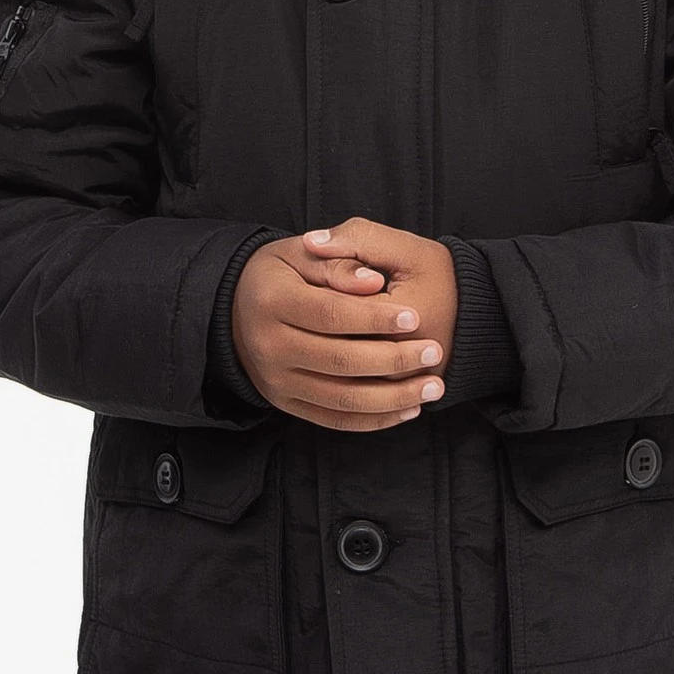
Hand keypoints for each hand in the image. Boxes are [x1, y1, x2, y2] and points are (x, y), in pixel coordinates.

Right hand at [232, 224, 455, 431]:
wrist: (239, 308)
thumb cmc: (280, 274)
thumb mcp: (301, 253)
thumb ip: (339, 262)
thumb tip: (372, 283)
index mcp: (271, 301)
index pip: (330, 313)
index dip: (374, 317)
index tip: (414, 317)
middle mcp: (269, 347)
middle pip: (339, 360)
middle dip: (394, 359)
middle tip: (434, 351)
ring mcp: (276, 381)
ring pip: (342, 399)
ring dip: (394, 398)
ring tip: (433, 387)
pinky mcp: (286, 403)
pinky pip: (335, 419)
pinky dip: (375, 419)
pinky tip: (409, 408)